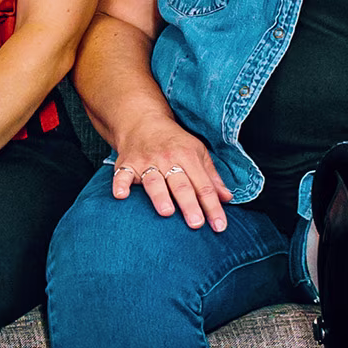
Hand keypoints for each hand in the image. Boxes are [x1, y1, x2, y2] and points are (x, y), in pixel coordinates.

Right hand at [106, 117, 231, 230]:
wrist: (143, 121)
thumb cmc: (174, 142)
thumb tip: (227, 198)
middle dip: (189, 204)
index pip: (204, 185)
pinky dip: (120, 184)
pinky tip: (121, 195)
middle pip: (181, 185)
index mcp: (188, 156)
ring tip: (167, 212)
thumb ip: (211, 177)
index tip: (220, 226)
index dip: (212, 206)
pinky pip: (122, 174)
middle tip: (196, 224)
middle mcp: (168, 159)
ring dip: (160, 196)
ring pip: (154, 181)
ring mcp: (146, 161)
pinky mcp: (127, 164)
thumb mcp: (198, 153)